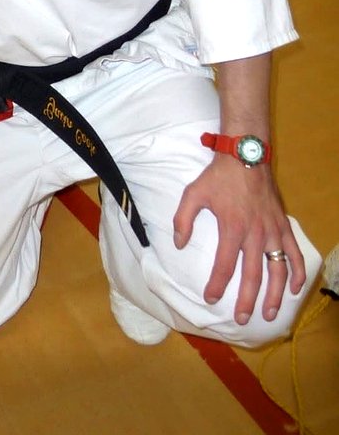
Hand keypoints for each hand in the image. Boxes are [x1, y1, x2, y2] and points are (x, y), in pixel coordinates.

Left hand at [173, 156, 305, 324]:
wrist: (245, 157)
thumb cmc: (218, 176)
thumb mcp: (193, 193)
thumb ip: (183, 220)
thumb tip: (179, 244)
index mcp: (232, 228)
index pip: (224, 266)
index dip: (217, 285)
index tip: (210, 298)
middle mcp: (255, 234)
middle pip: (252, 275)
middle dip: (247, 300)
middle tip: (242, 319)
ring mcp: (272, 231)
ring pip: (277, 271)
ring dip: (275, 295)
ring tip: (270, 313)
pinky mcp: (283, 226)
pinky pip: (294, 254)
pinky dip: (297, 272)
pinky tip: (294, 288)